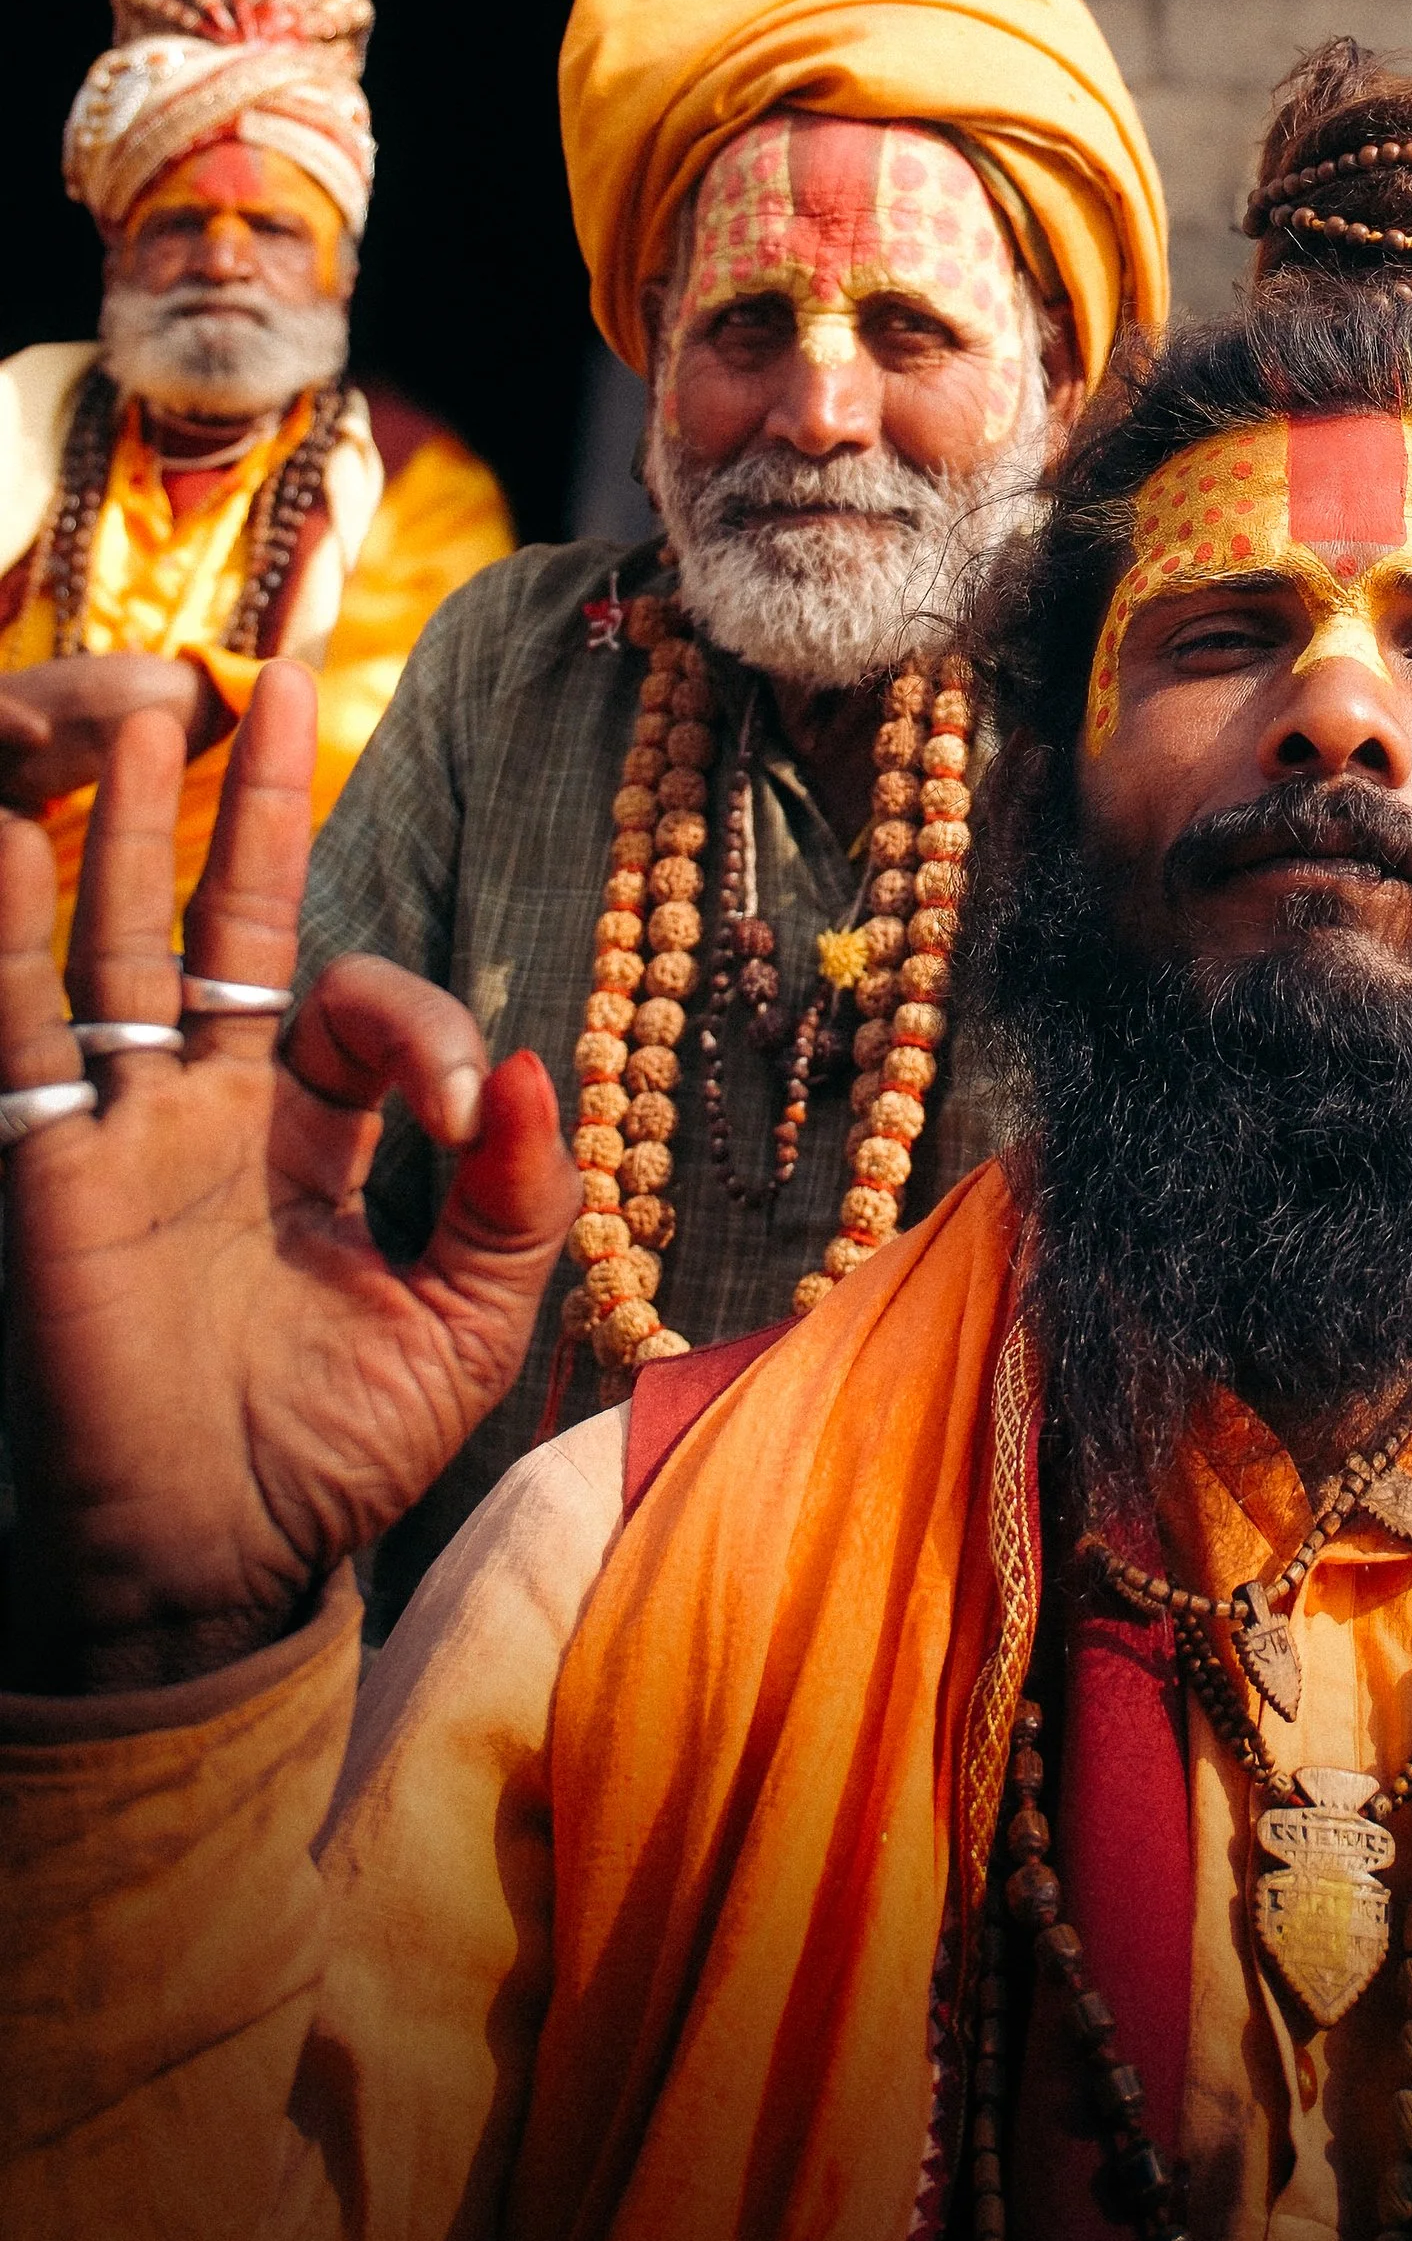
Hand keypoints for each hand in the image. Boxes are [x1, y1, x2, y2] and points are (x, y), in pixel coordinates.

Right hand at [1, 664, 574, 1694]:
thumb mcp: (473, 1324)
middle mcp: (211, 1110)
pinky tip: (6, 845)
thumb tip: (530, 1069)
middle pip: (224, 920)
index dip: (412, 1019)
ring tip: (133, 712)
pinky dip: (8, 943)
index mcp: (310, 1132)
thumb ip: (518, 1199)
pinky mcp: (50, 1178)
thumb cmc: (339, 1453)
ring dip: (129, 833)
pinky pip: (23, 1042)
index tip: (455, 1104)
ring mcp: (122, 1136)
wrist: (216, 1572)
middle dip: (247, 802)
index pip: (353, 1001)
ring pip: (120, 949)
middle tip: (272, 668)